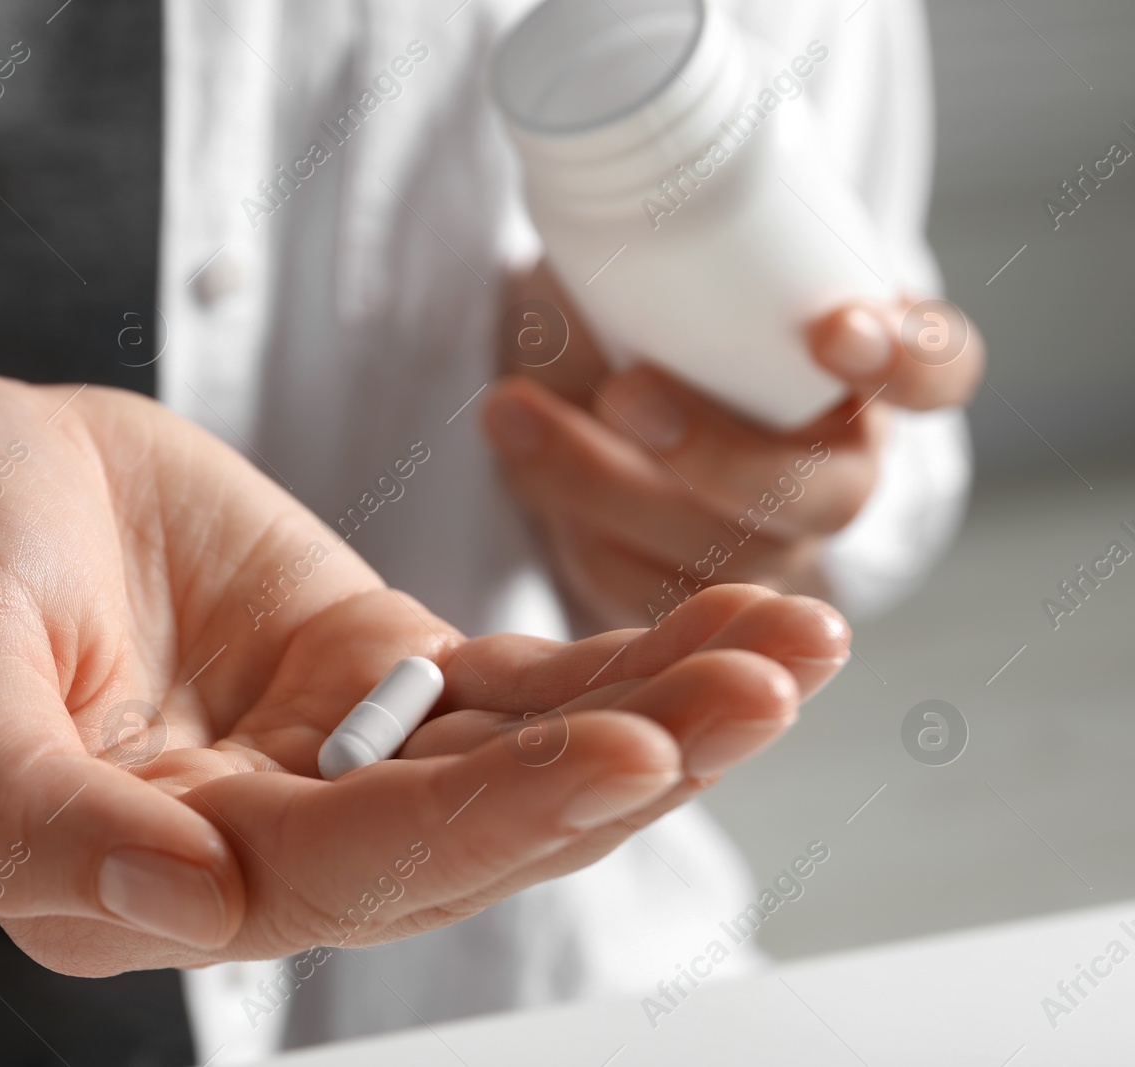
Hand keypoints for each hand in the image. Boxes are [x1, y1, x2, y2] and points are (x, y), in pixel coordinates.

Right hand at [0, 365, 848, 975]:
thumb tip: (174, 909)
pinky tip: (734, 631)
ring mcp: (322, 757)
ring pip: (512, 761)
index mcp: (134, 874)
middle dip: (621, 770)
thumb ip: (17, 809)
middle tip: (761, 688)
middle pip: (463, 835)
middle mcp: (248, 841)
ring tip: (791, 651)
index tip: (623, 752)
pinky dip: (621, 663)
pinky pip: (512, 686)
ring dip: (658, 715)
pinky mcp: (368, 675)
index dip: (477, 826)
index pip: (331, 876)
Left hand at [484, 260, 983, 629]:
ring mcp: (774, 549)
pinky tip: (520, 464)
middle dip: (718, 454)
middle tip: (624, 393)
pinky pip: (645, 591)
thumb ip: (654, 243)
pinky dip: (574, 529)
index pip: (938, 372)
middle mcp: (839, 471)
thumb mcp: (658, 255)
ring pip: (720, 559)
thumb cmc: (647, 306)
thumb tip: (589, 218)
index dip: (906, 362)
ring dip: (604, 487)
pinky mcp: (697, 596)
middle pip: (823, 496)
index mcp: (870, 374)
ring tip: (510, 413)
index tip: (835, 328)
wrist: (587, 389)